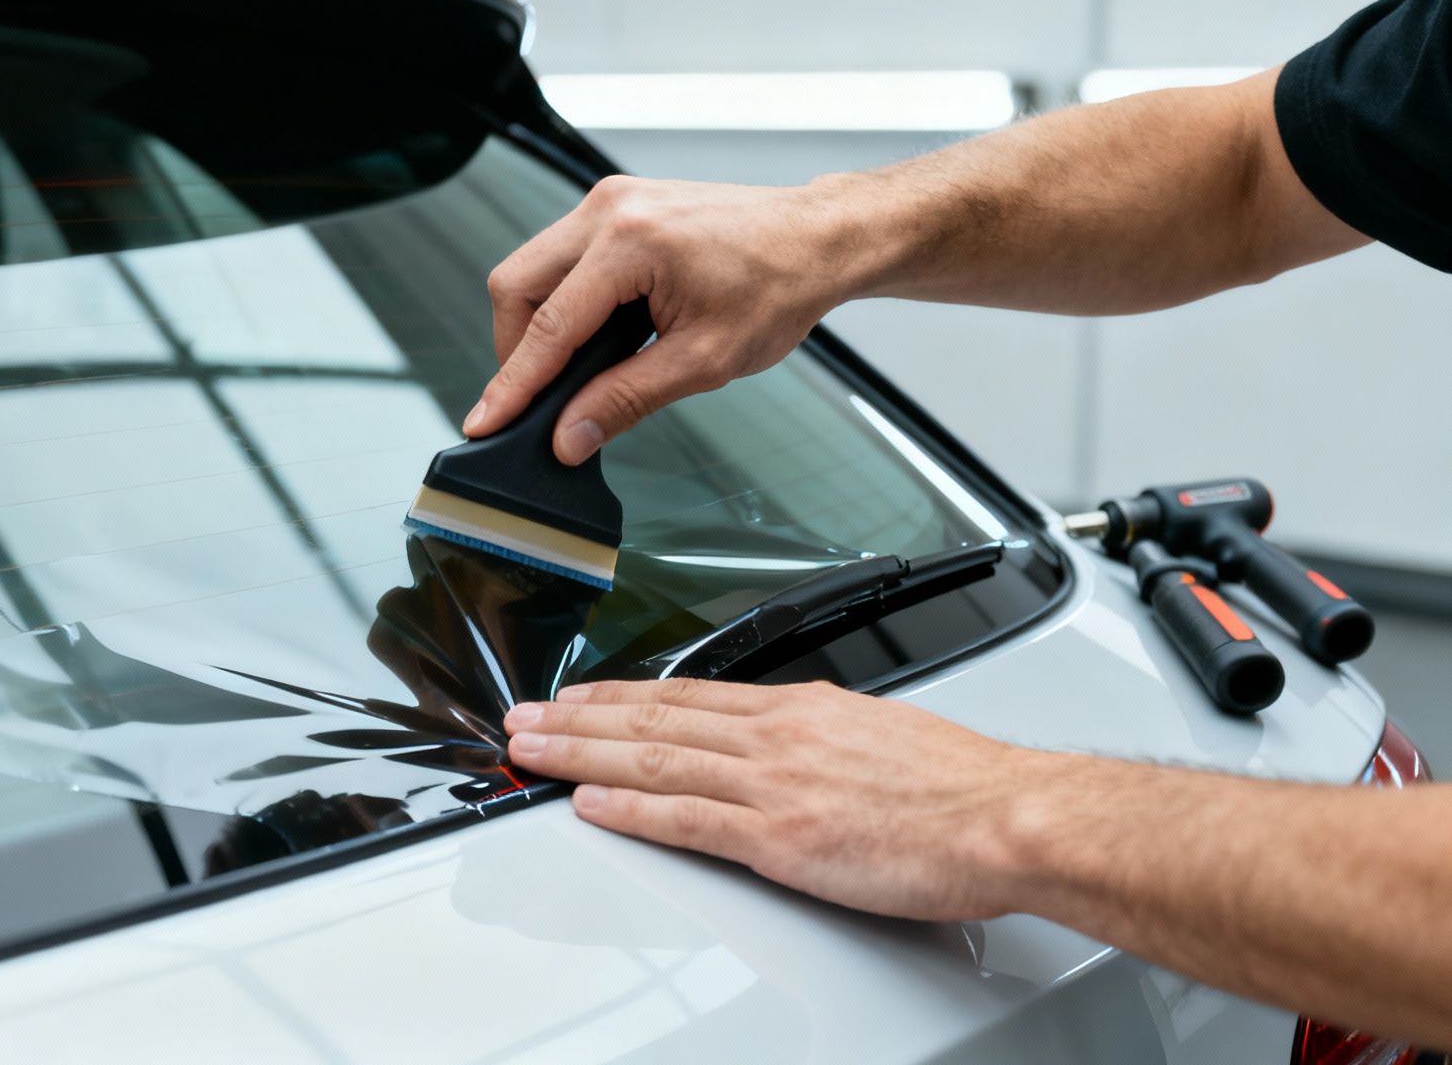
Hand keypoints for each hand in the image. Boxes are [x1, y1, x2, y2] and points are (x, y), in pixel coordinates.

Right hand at [464, 175, 872, 464]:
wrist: (817, 238)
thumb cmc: (778, 286)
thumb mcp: (705, 360)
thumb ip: (627, 398)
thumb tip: (570, 435)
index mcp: (631, 242)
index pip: (549, 326)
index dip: (513, 384)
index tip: (485, 423)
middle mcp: (609, 209)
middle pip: (516, 285)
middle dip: (515, 350)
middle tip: (536, 401)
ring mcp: (609, 200)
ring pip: (531, 267)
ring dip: (537, 323)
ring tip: (570, 371)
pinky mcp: (617, 205)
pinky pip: (562, 255)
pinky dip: (561, 299)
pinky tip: (591, 334)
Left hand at [503, 678, 1049, 920]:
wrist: (1010, 817)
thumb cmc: (964, 787)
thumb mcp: (882, 735)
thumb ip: (826, 739)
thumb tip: (799, 744)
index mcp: (801, 710)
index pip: (689, 695)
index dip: (622, 695)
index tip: (578, 696)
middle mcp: (777, 736)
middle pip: (654, 720)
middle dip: (579, 718)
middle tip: (523, 719)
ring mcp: (774, 784)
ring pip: (655, 759)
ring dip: (583, 754)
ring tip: (533, 752)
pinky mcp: (782, 838)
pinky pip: (688, 819)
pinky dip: (632, 809)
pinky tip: (591, 803)